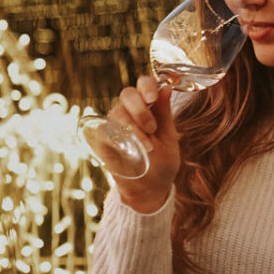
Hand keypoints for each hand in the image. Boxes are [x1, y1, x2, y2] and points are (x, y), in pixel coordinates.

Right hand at [101, 75, 180, 210]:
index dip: (147, 85)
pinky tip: (130, 150)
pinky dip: (118, 138)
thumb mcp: (169, 138)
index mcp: (149, 107)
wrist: (150, 189)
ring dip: (133, 129)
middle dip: (140, 109)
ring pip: (117, 112)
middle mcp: (130, 112)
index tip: (153, 97)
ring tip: (147, 148)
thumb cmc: (162, 163)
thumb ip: (165, 115)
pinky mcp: (103, 140)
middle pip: (127, 94)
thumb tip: (167, 88)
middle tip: (151, 128)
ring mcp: (115, 124)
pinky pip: (106, 131)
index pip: (144, 84)